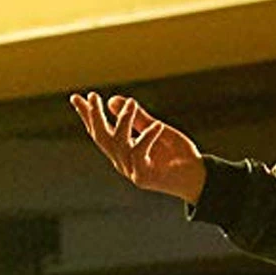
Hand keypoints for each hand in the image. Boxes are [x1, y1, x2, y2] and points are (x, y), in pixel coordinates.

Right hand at [69, 92, 205, 203]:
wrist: (199, 178)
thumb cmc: (178, 155)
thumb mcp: (157, 130)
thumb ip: (138, 118)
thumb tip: (113, 100)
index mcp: (123, 151)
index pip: (100, 131)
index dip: (88, 115)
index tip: (76, 97)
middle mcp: (123, 161)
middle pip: (102, 137)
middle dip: (95, 117)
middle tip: (94, 96)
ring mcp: (132, 170)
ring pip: (119, 144)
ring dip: (124, 121)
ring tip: (132, 103)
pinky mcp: (144, 177)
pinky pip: (140, 154)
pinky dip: (147, 138)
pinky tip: (157, 126)